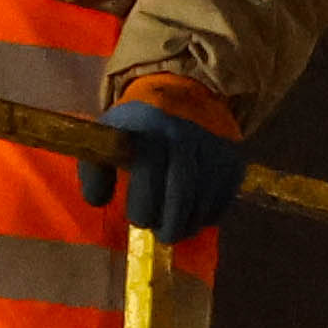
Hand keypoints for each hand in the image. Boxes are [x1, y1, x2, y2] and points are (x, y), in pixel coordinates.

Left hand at [76, 85, 248, 240]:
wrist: (185, 95)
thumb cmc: (140, 126)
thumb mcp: (109, 136)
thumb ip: (94, 170)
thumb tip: (99, 202)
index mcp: (149, 131)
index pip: (148, 178)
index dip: (142, 207)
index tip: (138, 218)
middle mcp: (184, 137)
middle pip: (180, 196)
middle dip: (168, 224)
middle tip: (159, 232)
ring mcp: (212, 148)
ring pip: (203, 203)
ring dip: (187, 225)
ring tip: (174, 228)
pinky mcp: (233, 159)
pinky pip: (223, 200)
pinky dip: (208, 216)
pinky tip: (194, 214)